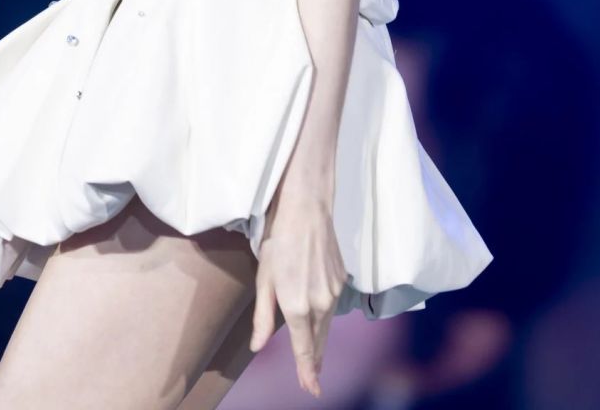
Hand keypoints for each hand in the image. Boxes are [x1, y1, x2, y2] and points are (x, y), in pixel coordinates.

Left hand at [249, 191, 347, 398]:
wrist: (307, 210)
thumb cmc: (279, 241)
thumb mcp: (264, 280)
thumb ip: (262, 317)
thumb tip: (257, 346)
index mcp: (297, 306)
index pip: (304, 349)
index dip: (308, 372)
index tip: (312, 390)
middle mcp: (320, 303)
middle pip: (319, 341)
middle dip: (316, 361)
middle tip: (313, 380)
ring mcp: (335, 291)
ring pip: (328, 325)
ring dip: (321, 340)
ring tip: (316, 356)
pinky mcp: (342, 279)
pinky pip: (334, 305)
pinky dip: (326, 315)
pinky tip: (320, 315)